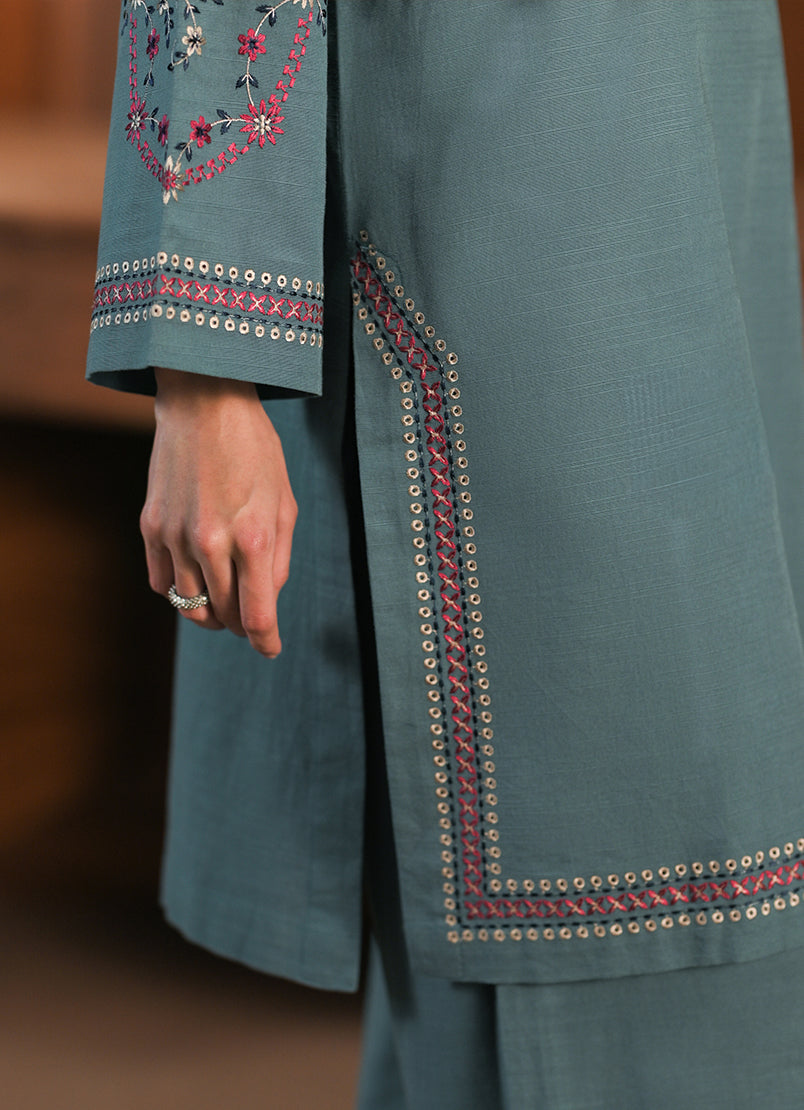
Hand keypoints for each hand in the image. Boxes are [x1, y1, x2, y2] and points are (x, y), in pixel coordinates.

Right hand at [140, 368, 297, 656]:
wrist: (204, 404)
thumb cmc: (255, 451)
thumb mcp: (285, 504)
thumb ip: (278, 560)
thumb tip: (265, 603)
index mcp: (253, 537)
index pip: (257, 616)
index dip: (266, 641)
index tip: (271, 649)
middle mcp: (211, 543)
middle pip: (224, 616)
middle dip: (242, 626)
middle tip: (251, 621)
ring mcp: (175, 536)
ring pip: (189, 605)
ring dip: (210, 614)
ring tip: (224, 605)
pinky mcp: (151, 526)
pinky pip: (161, 583)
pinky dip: (179, 592)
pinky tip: (195, 581)